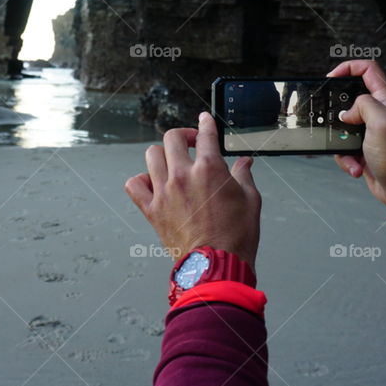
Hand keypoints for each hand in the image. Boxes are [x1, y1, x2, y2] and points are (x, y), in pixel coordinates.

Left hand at [124, 112, 261, 268]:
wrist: (216, 265)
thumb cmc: (235, 236)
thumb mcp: (250, 200)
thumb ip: (244, 176)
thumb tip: (244, 163)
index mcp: (209, 169)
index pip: (205, 135)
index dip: (205, 123)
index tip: (204, 120)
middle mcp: (183, 175)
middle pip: (172, 138)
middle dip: (183, 136)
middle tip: (191, 143)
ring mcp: (164, 191)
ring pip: (152, 155)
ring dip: (163, 154)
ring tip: (172, 162)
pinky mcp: (152, 210)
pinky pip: (134, 185)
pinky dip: (141, 180)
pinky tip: (153, 183)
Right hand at [327, 60, 385, 211]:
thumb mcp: (382, 122)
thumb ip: (363, 105)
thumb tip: (347, 112)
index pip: (368, 69)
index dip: (348, 68)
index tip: (331, 79)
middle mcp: (379, 113)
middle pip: (350, 97)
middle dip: (337, 110)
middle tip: (334, 120)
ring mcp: (371, 131)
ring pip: (343, 125)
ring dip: (340, 140)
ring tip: (350, 151)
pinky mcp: (364, 149)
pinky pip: (344, 147)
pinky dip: (346, 158)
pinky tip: (356, 166)